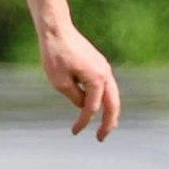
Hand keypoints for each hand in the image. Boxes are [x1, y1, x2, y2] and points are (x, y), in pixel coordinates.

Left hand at [39, 26, 121, 140]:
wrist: (57, 30)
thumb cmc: (55, 54)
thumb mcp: (59, 82)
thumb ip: (74, 97)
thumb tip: (84, 106)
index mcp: (97, 79)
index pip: (91, 108)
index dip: (83, 123)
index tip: (74, 132)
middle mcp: (105, 74)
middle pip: (113, 105)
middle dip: (108, 123)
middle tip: (101, 138)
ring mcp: (104, 68)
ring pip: (113, 95)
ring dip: (110, 112)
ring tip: (106, 127)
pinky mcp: (99, 64)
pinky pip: (106, 87)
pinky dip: (106, 99)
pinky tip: (100, 106)